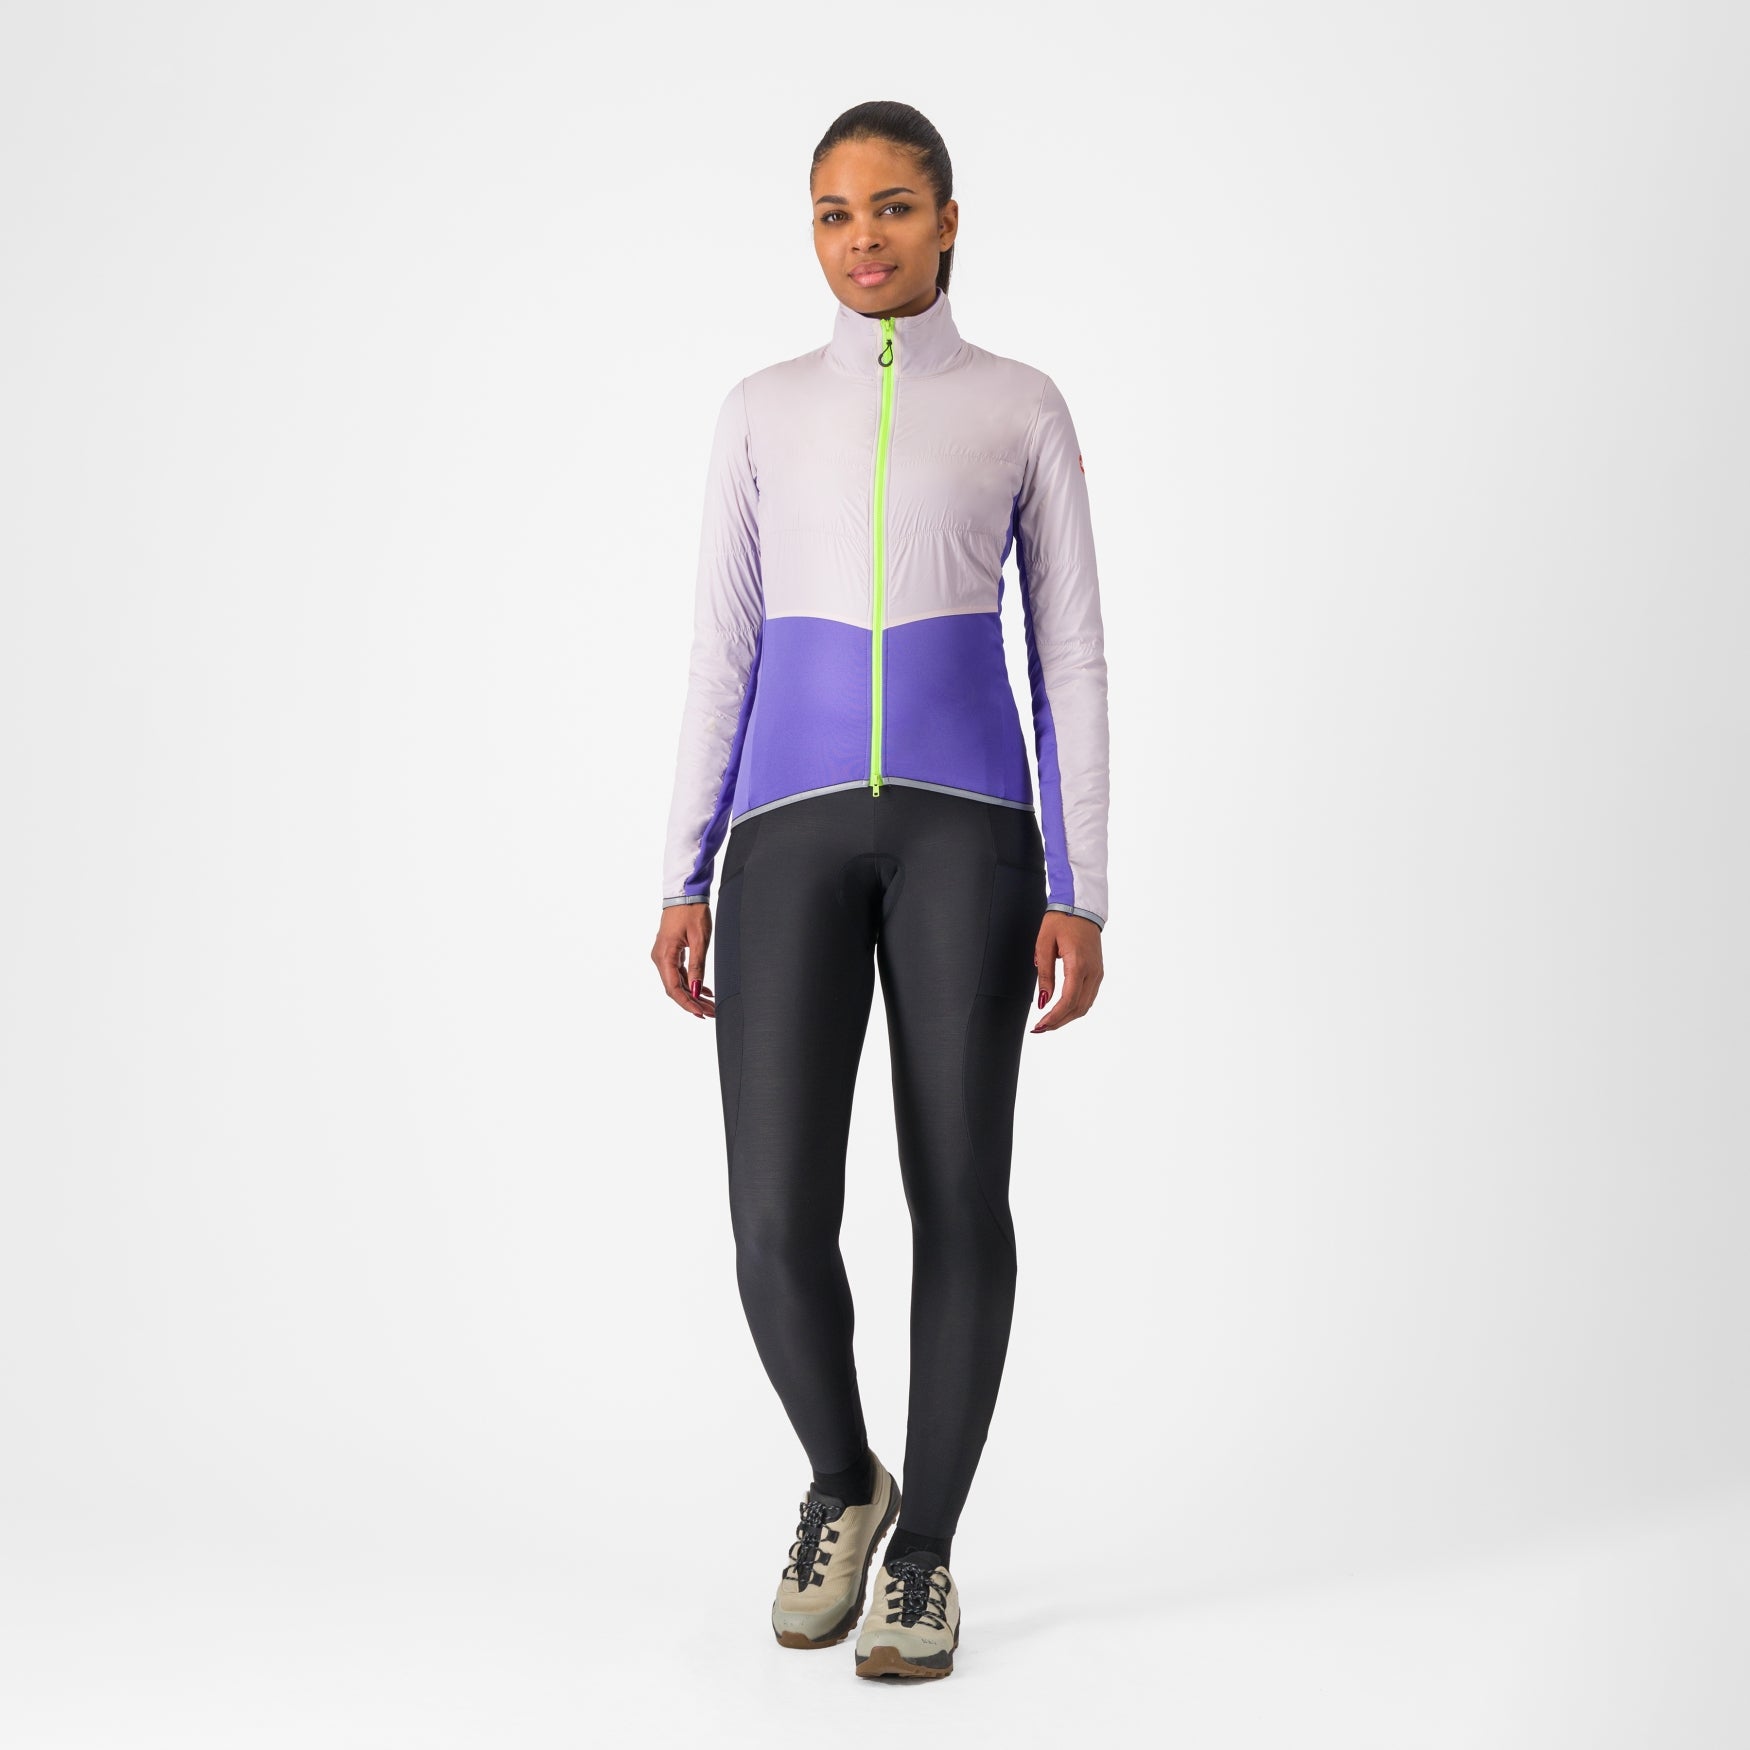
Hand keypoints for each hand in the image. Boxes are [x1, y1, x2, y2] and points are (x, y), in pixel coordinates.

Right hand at [653, 903, 714, 1018]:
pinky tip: (703, 990)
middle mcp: (660, 957)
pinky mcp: (669, 951)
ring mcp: (663, 955)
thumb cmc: (692, 911)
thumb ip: (697, 966)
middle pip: (674, 988)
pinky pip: (677, 972)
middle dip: (692, 1002)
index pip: (674, 988)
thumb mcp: (699, 939)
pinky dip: (689, 982)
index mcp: (665, 955)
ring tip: (710, 1004)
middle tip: (711, 1012)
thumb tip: (695, 989)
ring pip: (676, 981)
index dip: (687, 1003)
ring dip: (692, 993)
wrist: (686, 893)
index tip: (701, 1013)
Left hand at [1032, 913, 1102, 1032]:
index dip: (1054, 1016)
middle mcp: (1092, 971)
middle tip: (1040, 1028)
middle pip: (1079, 1007)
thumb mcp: (1044, 944)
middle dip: (1059, 1022)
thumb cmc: (1061, 921)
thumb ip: (1045, 975)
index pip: (1068, 999)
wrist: (1081, 906)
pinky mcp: (1097, 972)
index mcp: (1078, 963)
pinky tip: (1061, 1010)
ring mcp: (1098, 972)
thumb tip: (1044, 1001)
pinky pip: (1088, 996)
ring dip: (1067, 1017)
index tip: (1040, 1025)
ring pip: (1085, 1005)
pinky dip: (1075, 1007)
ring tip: (1048, 1022)